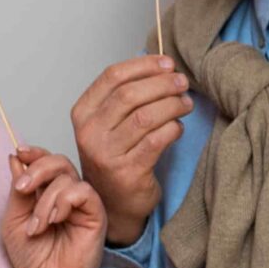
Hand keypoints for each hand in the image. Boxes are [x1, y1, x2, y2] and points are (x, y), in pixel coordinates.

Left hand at [3, 148, 107, 267]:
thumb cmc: (33, 259)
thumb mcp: (13, 220)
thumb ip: (17, 191)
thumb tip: (16, 159)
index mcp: (47, 194)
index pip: (45, 162)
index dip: (34, 153)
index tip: (19, 153)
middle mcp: (66, 195)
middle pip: (58, 161)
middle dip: (37, 169)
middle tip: (22, 189)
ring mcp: (82, 204)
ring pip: (67, 177)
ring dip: (45, 200)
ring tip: (37, 226)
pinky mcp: (96, 214)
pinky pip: (83, 192)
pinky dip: (64, 201)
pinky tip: (55, 220)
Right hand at [72, 56, 192, 245]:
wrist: (114, 204)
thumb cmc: (117, 157)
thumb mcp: (110, 123)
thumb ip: (127, 96)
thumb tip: (163, 66)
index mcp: (83, 113)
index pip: (112, 76)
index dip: (144, 65)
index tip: (167, 63)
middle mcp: (90, 133)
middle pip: (130, 94)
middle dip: (163, 84)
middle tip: (182, 83)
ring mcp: (106, 154)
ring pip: (146, 116)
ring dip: (172, 105)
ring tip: (185, 104)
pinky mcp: (128, 172)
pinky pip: (157, 140)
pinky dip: (173, 129)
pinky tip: (178, 127)